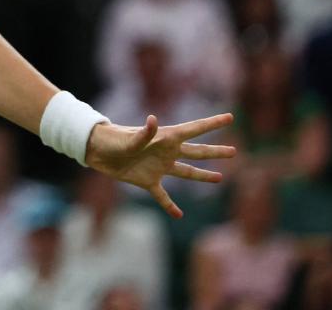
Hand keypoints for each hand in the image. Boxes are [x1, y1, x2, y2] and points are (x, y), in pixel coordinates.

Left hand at [84, 113, 235, 217]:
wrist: (96, 151)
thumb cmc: (112, 140)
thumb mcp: (129, 138)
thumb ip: (144, 133)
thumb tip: (153, 120)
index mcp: (166, 138)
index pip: (194, 129)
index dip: (213, 123)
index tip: (230, 117)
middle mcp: (166, 152)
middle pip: (197, 152)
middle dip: (215, 152)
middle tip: (235, 151)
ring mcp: (159, 167)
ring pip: (186, 172)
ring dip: (203, 175)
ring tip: (220, 178)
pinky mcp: (148, 181)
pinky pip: (163, 196)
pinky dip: (170, 206)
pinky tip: (179, 215)